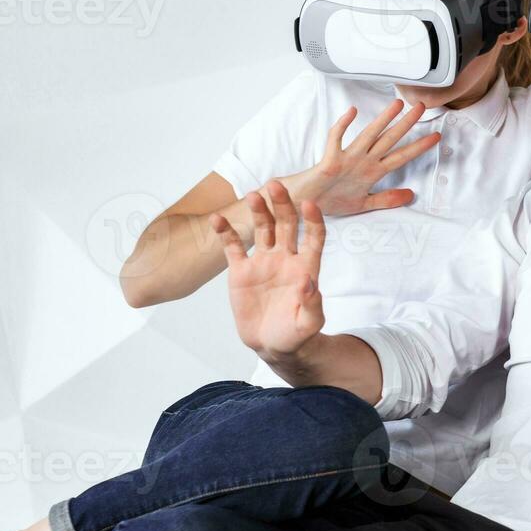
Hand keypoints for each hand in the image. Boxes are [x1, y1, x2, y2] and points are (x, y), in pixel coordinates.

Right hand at [212, 181, 326, 360]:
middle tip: (275, 185)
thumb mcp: (308, 324)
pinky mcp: (241, 270)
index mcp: (306, 267)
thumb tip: (309, 282)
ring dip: (258, 211)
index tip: (309, 204)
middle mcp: (285, 258)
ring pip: (262, 229)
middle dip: (282, 204)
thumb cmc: (296, 334)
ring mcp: (263, 261)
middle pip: (287, 224)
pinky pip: (232, 246)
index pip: (313, 236)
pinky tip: (217, 219)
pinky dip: (225, 232)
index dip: (313, 220)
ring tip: (252, 195)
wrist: (272, 344)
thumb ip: (311, 304)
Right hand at [284, 100, 440, 216]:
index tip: (436, 137)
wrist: (307, 204)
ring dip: (382, 120)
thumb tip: (412, 195)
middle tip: (422, 107)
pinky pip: (336, 140)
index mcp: (372, 171)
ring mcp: (347, 159)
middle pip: (389, 139)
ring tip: (397, 105)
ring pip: (368, 136)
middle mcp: (363, 161)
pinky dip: (342, 127)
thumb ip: (387, 199)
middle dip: (406, 124)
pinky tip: (351, 113)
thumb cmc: (331, 199)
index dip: (419, 147)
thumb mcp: (364, 203)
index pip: (401, 157)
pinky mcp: (330, 160)